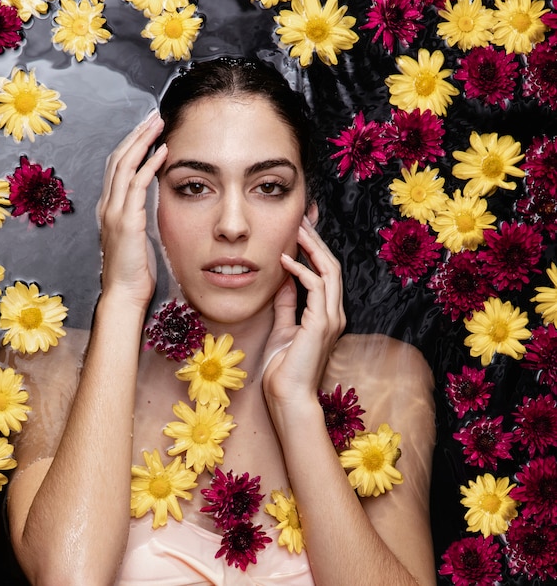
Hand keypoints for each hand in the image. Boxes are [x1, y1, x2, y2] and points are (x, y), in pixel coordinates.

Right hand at [97, 112, 166, 308]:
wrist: (123, 293)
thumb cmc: (133, 270)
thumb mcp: (135, 236)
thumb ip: (138, 216)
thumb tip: (151, 202)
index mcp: (109, 207)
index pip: (116, 166)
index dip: (130, 144)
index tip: (146, 129)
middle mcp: (107, 205)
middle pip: (118, 158)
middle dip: (136, 134)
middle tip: (153, 116)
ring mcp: (114, 212)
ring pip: (125, 165)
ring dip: (143, 141)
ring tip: (158, 124)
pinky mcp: (126, 221)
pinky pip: (137, 185)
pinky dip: (150, 165)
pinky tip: (163, 152)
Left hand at [262, 217, 345, 404]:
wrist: (287, 397)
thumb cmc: (283, 368)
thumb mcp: (283, 328)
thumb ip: (286, 304)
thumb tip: (283, 279)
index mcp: (327, 315)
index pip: (326, 273)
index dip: (316, 249)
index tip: (301, 230)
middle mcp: (334, 314)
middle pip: (332, 266)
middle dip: (316, 241)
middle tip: (301, 220)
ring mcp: (331, 318)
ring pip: (329, 271)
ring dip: (312, 248)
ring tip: (296, 230)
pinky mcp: (321, 324)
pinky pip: (315, 286)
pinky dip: (300, 270)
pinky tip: (285, 260)